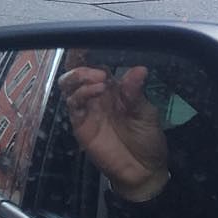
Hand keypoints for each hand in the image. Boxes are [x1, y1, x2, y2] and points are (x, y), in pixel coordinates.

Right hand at [58, 66, 168, 201]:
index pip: (97, 65)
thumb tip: (138, 69)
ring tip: (97, 80)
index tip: (91, 45)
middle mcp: (98, 96)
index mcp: (115, 89)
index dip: (90, 55)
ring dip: (79, 77)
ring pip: (70, 85)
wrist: (143, 171)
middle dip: (81, 64)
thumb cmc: (147, 140)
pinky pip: (73, 106)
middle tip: (97, 71)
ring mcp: (88, 109)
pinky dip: (80, 95)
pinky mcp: (81, 125)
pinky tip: (94, 92)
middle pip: (77, 72)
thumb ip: (136, 93)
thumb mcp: (147, 115)